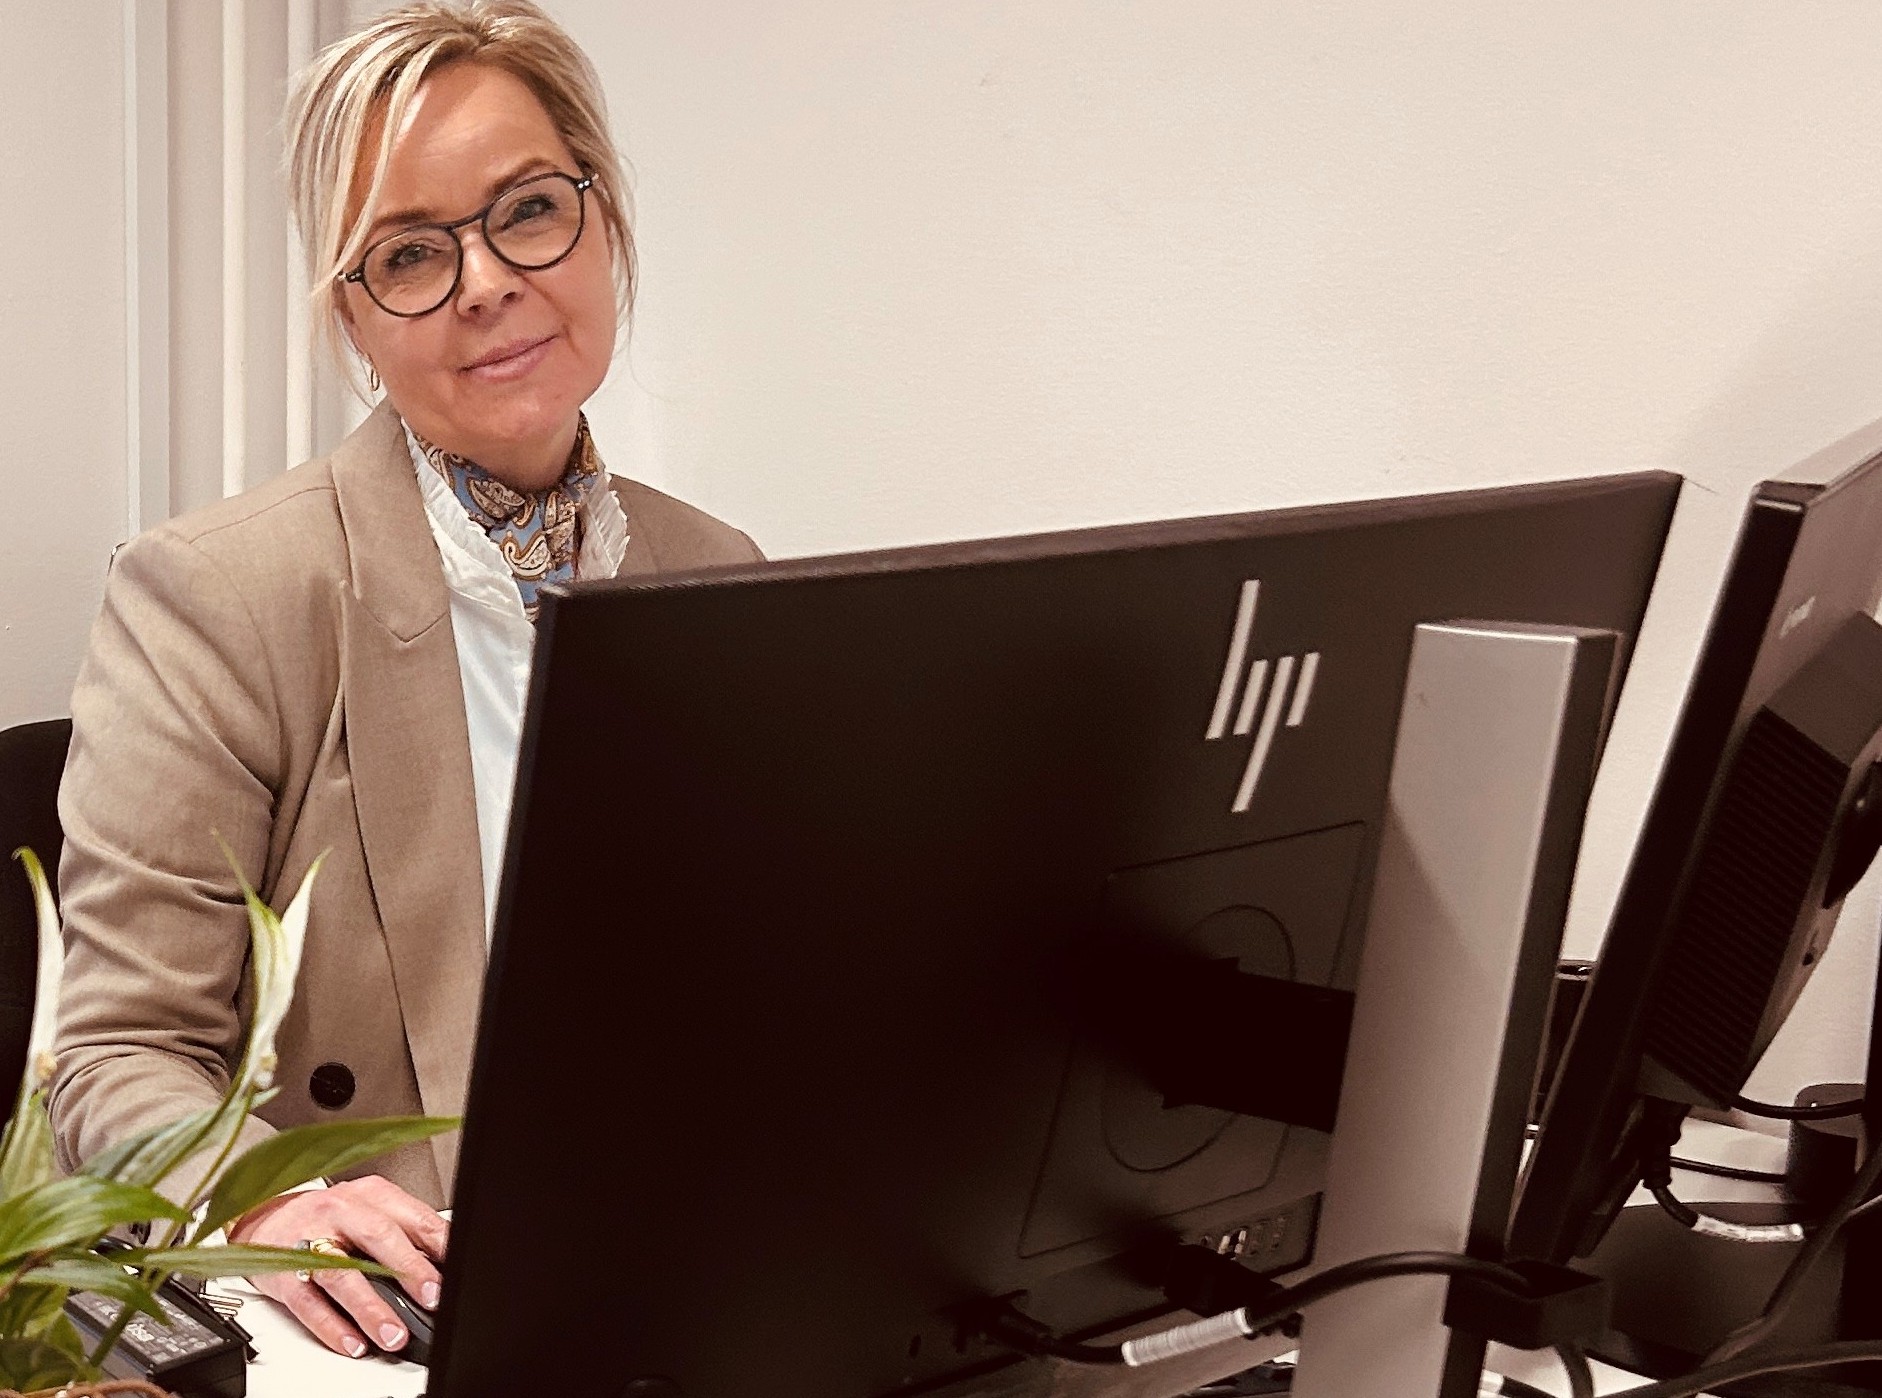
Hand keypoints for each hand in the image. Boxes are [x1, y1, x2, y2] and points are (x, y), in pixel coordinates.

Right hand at [229, 1174, 447, 1357]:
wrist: (266, 1222)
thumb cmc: (328, 1218)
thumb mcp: (370, 1211)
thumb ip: (404, 1234)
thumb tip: (441, 1268)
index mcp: (371, 1195)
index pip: (413, 1216)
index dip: (439, 1243)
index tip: (456, 1268)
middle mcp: (341, 1211)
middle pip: (379, 1237)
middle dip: (409, 1269)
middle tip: (432, 1297)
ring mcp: (309, 1241)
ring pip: (343, 1275)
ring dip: (371, 1309)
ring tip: (393, 1334)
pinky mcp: (285, 1273)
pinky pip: (310, 1304)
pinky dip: (333, 1327)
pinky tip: (353, 1343)